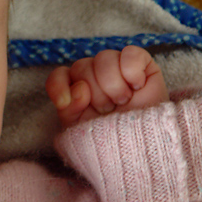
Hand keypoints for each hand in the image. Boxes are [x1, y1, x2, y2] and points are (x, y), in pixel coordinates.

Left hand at [46, 46, 168, 128]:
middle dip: (95, 94)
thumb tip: (80, 88)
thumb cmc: (109, 138)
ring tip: (122, 101)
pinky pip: (131, 53)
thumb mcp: (79, 128)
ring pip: (104, 57)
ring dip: (113, 85)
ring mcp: (117, 67)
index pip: (59, 75)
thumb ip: (69, 107)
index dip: (59, 86)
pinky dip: (131, 71)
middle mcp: (94, 74)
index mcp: (76, 87)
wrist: (141, 147)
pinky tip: (136, 86)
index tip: (64, 104)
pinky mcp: (142, 64)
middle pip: (81, 66)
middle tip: (108, 109)